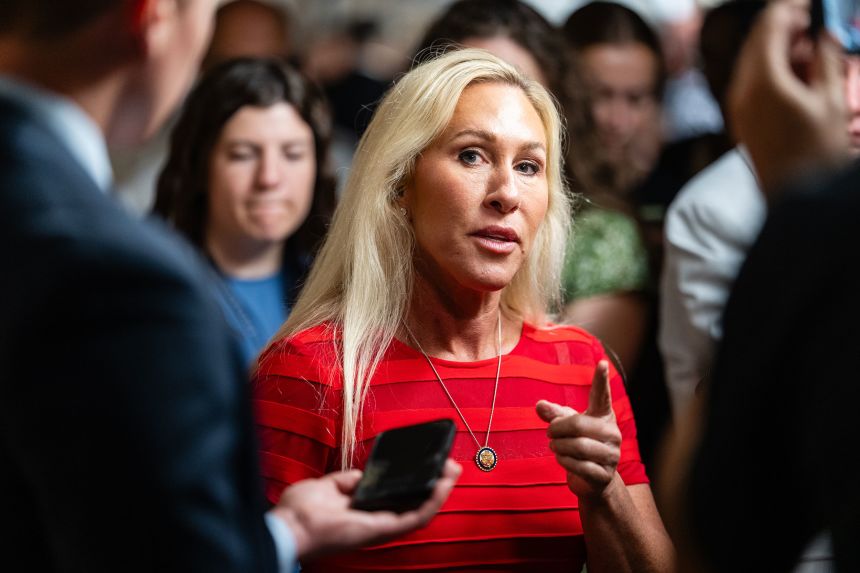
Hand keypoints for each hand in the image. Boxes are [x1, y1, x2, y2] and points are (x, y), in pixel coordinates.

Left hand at [270, 459, 460, 560]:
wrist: (289, 525)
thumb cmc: (301, 511)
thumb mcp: (329, 486)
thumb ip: (349, 481)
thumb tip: (363, 474)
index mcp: (365, 512)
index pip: (399, 499)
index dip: (417, 483)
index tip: (430, 464)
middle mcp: (377, 521)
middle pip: (416, 504)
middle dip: (436, 485)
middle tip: (449, 465)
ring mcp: (382, 527)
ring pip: (422, 511)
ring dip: (440, 491)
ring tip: (452, 471)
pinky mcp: (383, 530)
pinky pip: (416, 517)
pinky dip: (432, 501)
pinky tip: (442, 485)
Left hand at [536, 360, 621, 499]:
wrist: (594, 480)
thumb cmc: (580, 445)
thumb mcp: (566, 426)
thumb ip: (554, 414)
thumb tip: (539, 405)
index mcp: (603, 416)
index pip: (602, 395)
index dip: (601, 380)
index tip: (600, 363)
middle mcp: (612, 433)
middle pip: (579, 424)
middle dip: (557, 429)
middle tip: (549, 433)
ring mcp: (612, 455)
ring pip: (578, 446)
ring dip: (559, 446)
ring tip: (555, 446)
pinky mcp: (605, 474)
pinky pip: (579, 466)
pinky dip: (564, 461)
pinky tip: (562, 459)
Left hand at [729, 0, 847, 197]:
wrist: (794, 197)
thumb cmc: (816, 152)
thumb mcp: (831, 99)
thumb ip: (825, 58)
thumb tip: (822, 32)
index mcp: (763, 80)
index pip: (770, 24)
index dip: (792, 8)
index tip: (814, 6)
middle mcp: (741, 89)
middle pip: (759, 39)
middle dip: (787, 28)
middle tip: (816, 29)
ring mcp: (736, 104)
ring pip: (754, 59)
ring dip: (781, 49)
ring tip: (814, 58)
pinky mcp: (738, 116)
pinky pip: (751, 80)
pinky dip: (772, 70)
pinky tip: (798, 78)